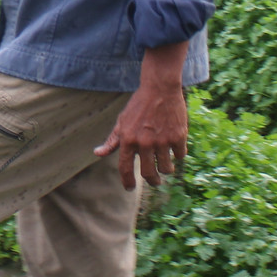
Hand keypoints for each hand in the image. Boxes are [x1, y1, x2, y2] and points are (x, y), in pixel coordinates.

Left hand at [95, 42, 189, 189]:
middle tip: (154, 182)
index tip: (130, 188)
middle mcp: (144, 142)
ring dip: (166, 170)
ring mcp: (162, 141)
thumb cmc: (139, 105)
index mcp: (128, 140)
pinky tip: (175, 150)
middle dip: (152, 181)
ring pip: (166, 168)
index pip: (125, 168)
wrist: (160, 88)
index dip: (127, 181)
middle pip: (148, 173)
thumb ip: (112, 140)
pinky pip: (180, 155)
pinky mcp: (178, 136)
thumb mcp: (122, 122)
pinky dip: (177, 155)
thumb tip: (97, 154)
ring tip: (165, 167)